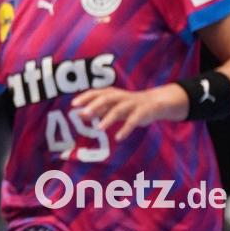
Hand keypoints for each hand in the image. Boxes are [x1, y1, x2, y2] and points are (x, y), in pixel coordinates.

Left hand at [72, 84, 188, 141]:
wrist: (156, 103)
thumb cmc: (128, 105)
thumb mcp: (112, 107)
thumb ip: (97, 111)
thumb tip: (78, 114)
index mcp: (112, 93)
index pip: (96, 92)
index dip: (84, 97)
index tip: (73, 104)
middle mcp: (121, 96)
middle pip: (106, 98)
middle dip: (95, 105)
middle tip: (84, 114)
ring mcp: (132, 103)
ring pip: (119, 109)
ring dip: (108, 118)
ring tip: (99, 128)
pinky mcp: (143, 112)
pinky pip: (133, 120)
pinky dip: (126, 129)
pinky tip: (118, 138)